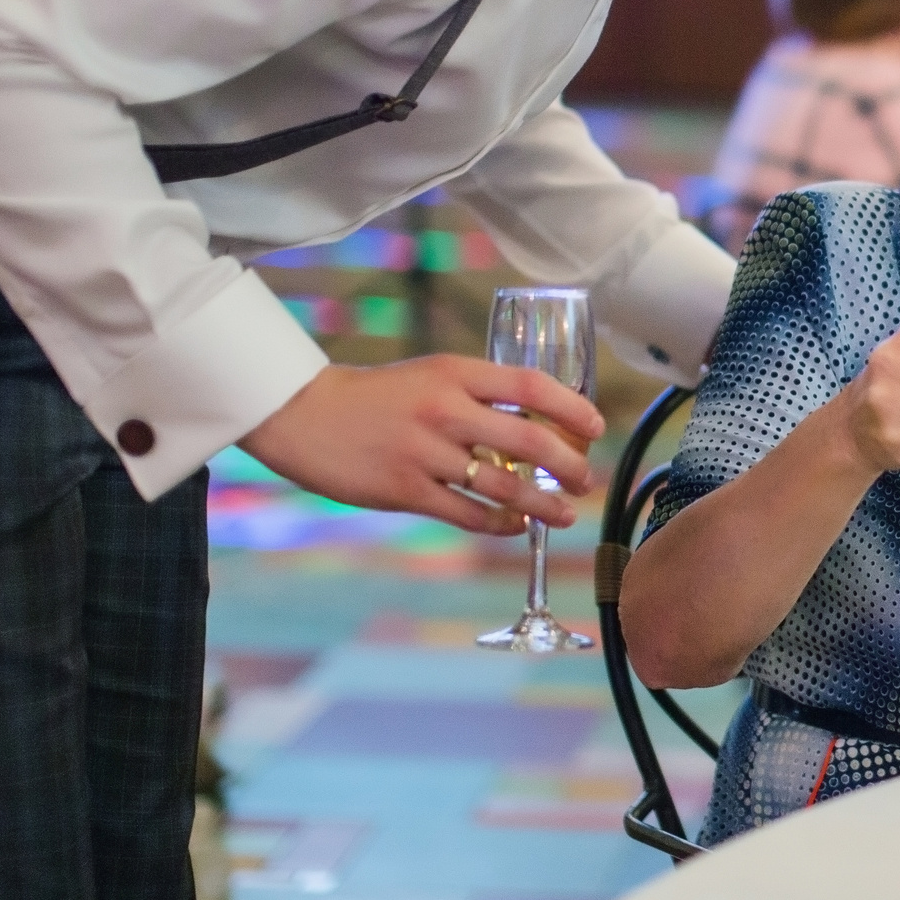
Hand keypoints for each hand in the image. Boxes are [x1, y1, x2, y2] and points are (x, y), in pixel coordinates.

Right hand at [241, 356, 602, 534]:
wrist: (303, 413)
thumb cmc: (376, 395)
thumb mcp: (430, 376)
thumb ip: (476, 394)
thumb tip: (535, 419)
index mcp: (454, 373)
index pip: (530, 385)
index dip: (572, 407)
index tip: (596, 426)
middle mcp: (444, 409)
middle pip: (528, 439)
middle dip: (568, 464)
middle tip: (585, 478)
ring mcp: (425, 452)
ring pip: (504, 485)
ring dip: (543, 504)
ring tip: (564, 512)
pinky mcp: (405, 489)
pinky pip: (468, 513)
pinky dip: (501, 523)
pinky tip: (516, 526)